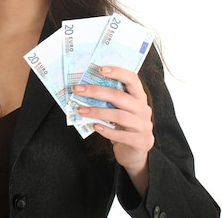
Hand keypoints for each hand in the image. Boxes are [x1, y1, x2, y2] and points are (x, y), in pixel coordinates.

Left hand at [73, 66, 153, 194]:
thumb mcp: (117, 110)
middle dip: (96, 92)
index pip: (132, 79)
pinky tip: (95, 126)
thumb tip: (83, 89)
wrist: (132, 152)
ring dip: (97, 112)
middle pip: (119, 96)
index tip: (100, 69)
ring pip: (119, 115)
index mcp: (139, 97)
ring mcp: (144, 126)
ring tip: (81, 110)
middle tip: (77, 90)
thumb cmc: (122, 126)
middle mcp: (144, 109)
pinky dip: (106, 130)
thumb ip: (107, 100)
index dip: (118, 72)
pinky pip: (121, 135)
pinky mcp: (141, 141)